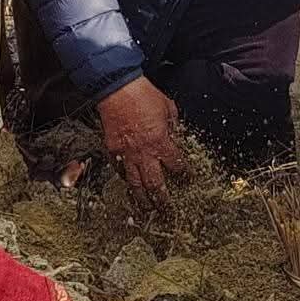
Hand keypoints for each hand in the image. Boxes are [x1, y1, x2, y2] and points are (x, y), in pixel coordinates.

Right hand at [97, 77, 190, 199]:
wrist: (118, 88)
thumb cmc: (143, 94)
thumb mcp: (167, 107)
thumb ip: (173, 124)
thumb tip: (175, 133)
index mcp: (161, 142)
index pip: (176, 165)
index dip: (184, 175)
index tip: (187, 180)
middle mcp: (144, 153)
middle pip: (155, 185)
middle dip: (162, 201)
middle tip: (167, 211)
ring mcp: (127, 154)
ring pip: (135, 184)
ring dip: (142, 199)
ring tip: (146, 210)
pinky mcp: (112, 150)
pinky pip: (120, 170)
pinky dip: (125, 179)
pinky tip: (129, 184)